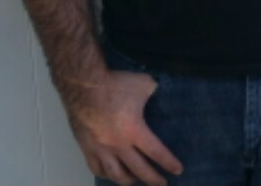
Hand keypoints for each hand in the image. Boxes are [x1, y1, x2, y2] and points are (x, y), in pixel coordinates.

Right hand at [66, 70, 181, 185]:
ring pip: (115, 174)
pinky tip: (111, 175)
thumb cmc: (115, 84)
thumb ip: (155, 93)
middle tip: (162, 183)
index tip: (178, 171)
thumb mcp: (145, 84)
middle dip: (153, 178)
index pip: (156, 152)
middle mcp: (118, 145)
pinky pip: (96, 168)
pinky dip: (106, 174)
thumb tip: (161, 93)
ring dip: (128, 180)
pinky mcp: (85, 146)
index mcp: (134, 131)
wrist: (83, 84)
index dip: (169, 163)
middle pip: (138, 170)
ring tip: (136, 181)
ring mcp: (100, 148)